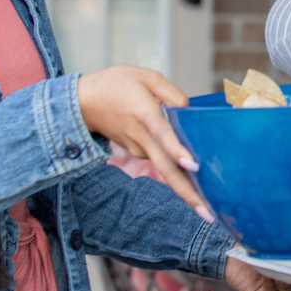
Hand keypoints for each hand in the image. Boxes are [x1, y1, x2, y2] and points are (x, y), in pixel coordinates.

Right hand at [77, 66, 207, 216]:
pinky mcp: (136, 152)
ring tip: (208, 206)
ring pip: (165, 167)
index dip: (177, 150)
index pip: (163, 134)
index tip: (193, 166)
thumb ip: (172, 93)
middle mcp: (142, 137)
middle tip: (208, 214)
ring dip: (186, 185)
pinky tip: (193, 171)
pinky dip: (175, 165)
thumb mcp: (146, 77)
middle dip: (187, 193)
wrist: (82, 102)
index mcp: (145, 114)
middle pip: (166, 168)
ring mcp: (137, 148)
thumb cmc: (116, 84)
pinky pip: (160, 158)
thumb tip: (188, 111)